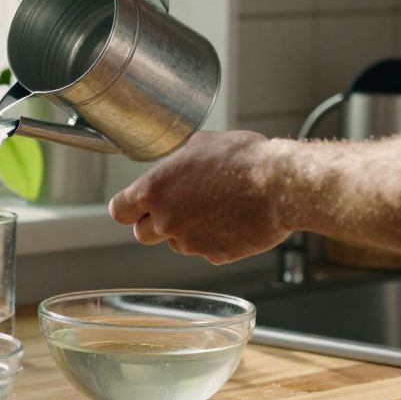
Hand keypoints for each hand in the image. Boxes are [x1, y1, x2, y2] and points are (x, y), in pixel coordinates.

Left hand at [108, 131, 290, 264]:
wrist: (281, 186)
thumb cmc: (243, 159)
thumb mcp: (203, 143)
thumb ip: (181, 160)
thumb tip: (182, 162)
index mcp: (154, 189)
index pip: (120, 210)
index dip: (128, 209)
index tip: (135, 207)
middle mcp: (166, 220)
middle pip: (142, 234)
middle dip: (155, 223)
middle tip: (177, 208)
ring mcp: (189, 242)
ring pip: (176, 243)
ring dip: (186, 231)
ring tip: (215, 209)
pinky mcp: (215, 256)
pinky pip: (206, 251)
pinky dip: (214, 240)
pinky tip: (232, 221)